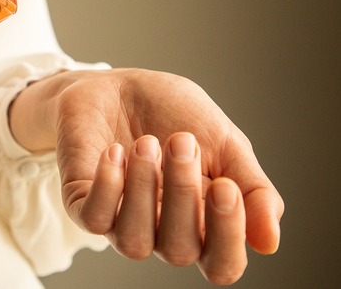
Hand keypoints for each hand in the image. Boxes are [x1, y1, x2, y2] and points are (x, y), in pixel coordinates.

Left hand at [9, 68, 283, 284]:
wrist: (118, 84)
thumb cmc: (174, 115)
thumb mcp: (226, 144)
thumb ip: (253, 190)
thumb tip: (268, 242)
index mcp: (202, 224)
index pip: (221, 264)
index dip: (227, 236)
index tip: (226, 186)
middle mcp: (161, 232)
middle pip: (180, 251)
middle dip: (183, 194)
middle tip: (182, 141)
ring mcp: (119, 221)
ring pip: (135, 243)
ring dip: (143, 191)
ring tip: (146, 143)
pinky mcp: (81, 202)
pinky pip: (94, 219)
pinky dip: (107, 187)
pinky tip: (115, 152)